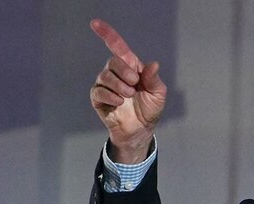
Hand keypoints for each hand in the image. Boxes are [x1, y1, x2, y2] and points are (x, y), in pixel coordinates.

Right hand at [89, 19, 166, 161]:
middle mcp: (116, 73)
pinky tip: (119, 102)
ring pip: (105, 76)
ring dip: (119, 86)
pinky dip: (110, 95)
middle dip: (125, 72)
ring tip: (129, 96)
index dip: (107, 34)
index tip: (95, 23)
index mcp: (131, 67)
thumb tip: (153, 64)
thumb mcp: (158, 94)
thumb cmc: (149, 109)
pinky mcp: (98, 98)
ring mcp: (106, 85)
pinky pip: (99, 91)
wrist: (141, 130)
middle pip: (113, 61)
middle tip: (134, 84)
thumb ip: (154, 79)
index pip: (117, 47)